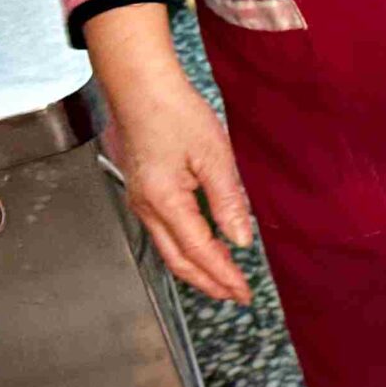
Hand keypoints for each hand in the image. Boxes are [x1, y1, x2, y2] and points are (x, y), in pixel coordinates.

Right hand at [102, 60, 254, 304]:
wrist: (141, 89)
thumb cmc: (176, 114)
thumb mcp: (214, 157)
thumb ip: (229, 202)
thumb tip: (242, 240)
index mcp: (165, 201)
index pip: (200, 251)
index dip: (224, 275)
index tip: (245, 292)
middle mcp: (146, 208)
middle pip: (179, 261)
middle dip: (209, 283)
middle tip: (236, 297)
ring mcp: (140, 202)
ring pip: (168, 251)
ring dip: (197, 270)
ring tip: (224, 282)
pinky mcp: (142, 193)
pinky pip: (164, 234)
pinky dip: (186, 251)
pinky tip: (204, 250)